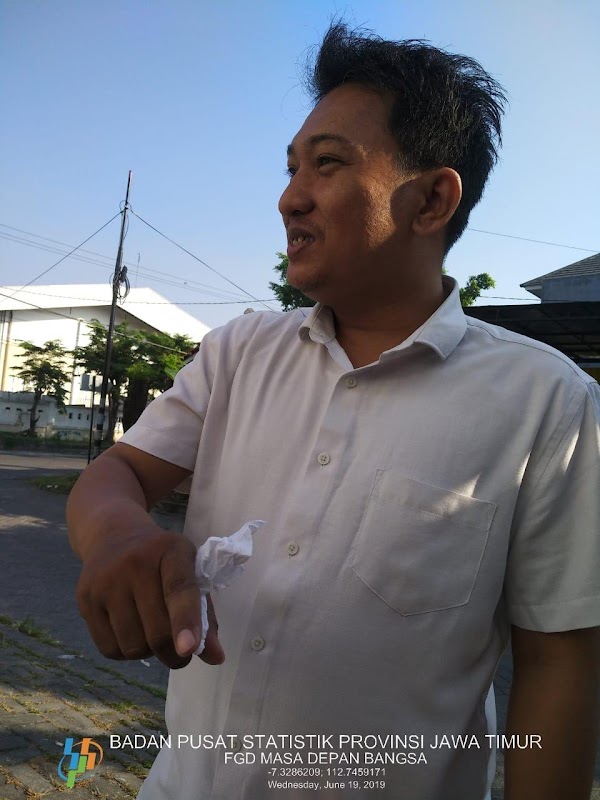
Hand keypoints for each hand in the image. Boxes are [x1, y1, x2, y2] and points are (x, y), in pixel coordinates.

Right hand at [76, 527, 224, 668]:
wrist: (114, 536)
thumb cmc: (162, 561)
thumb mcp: (190, 573)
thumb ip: (206, 616)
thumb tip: (216, 658)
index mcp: (172, 550)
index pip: (180, 589)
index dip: (186, 620)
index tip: (189, 648)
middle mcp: (135, 562)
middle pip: (157, 630)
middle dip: (174, 653)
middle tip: (181, 652)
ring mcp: (106, 581)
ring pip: (132, 646)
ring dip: (148, 652)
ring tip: (152, 632)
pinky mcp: (85, 599)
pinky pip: (109, 649)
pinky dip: (125, 652)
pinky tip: (131, 631)